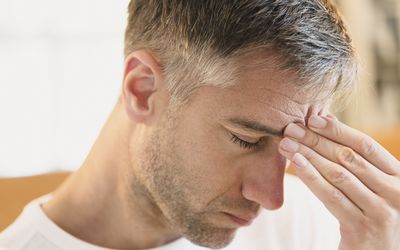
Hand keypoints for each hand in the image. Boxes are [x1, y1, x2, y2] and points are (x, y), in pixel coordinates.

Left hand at [278, 115, 399, 249]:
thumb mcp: (376, 187)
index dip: (338, 130)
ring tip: (287, 144)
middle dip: (316, 140)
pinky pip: (331, 197)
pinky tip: (296, 164)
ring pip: (337, 175)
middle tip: (291, 128)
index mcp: (399, 177)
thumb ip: (358, 161)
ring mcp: (380, 212)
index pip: (365, 145)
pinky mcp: (361, 229)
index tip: (313, 119)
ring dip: (309, 155)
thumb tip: (329, 121)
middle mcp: (395, 192)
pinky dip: (311, 177)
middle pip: (348, 158)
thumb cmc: (375, 216)